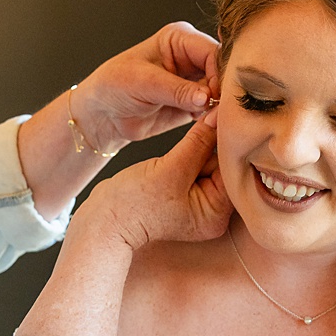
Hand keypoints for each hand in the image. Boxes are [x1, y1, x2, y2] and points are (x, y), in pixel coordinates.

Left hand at [71, 22, 217, 151]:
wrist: (103, 114)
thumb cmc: (114, 87)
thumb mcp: (143, 83)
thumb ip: (177, 90)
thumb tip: (207, 97)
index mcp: (179, 38)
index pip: (212, 51)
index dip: (219, 72)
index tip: (216, 95)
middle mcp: (191, 57)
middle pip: (223, 70)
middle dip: (223, 91)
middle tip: (218, 110)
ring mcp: (195, 80)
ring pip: (222, 92)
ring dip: (220, 107)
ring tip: (210, 119)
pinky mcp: (195, 103)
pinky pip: (215, 110)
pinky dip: (214, 118)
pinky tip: (206, 125)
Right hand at [79, 110, 230, 251]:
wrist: (104, 220)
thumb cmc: (133, 203)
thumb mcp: (171, 168)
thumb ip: (199, 141)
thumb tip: (219, 116)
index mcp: (215, 215)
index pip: (231, 171)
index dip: (228, 142)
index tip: (224, 116)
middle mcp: (213, 214)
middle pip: (223, 168)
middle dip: (214, 145)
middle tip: (211, 117)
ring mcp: (198, 206)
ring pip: (209, 165)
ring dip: (201, 147)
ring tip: (193, 132)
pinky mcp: (185, 196)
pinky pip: (195, 169)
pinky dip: (191, 155)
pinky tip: (185, 144)